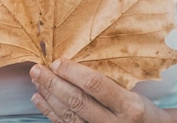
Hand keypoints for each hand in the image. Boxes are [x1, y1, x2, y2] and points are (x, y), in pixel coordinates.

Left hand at [30, 59, 171, 122]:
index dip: (73, 72)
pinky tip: (39, 99)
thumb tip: (72, 61)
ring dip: (48, 97)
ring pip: (68, 116)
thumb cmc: (141, 109)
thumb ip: (107, 80)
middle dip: (53, 84)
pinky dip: (49, 112)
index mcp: (130, 106)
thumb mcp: (132, 92)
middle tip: (36, 69)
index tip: (56, 61)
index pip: (96, 85)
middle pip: (77, 101)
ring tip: (36, 81)